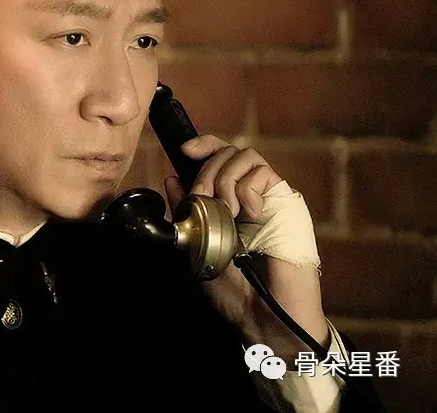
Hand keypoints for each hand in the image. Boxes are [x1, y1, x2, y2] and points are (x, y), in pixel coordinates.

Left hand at [164, 135, 329, 360]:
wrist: (264, 314)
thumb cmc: (234, 290)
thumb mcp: (197, 245)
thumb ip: (186, 211)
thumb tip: (171, 178)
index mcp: (227, 203)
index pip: (217, 157)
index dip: (203, 145)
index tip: (184, 151)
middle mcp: (248, 195)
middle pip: (226, 151)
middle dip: (205, 171)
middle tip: (203, 199)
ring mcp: (268, 197)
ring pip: (244, 156)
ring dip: (225, 180)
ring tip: (228, 211)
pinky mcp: (287, 202)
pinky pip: (263, 172)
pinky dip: (247, 189)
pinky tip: (249, 215)